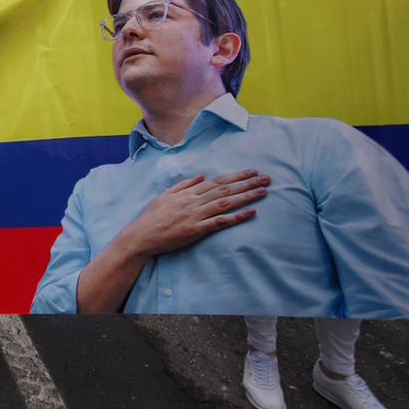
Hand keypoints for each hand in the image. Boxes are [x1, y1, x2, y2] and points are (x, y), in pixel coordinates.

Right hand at [119, 170, 269, 257]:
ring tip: (263, 191)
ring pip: (225, 202)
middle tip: (266, 178)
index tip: (251, 172)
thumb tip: (201, 175)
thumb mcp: (166, 195)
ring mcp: (196, 215)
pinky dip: (236, 217)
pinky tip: (251, 212)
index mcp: (187, 192)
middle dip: (247, 183)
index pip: (216, 181)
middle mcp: (194, 201)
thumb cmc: (152, 217)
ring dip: (246, 196)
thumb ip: (184, 185)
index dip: (235, 177)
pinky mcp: (197, 230)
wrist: (142, 235)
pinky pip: (220, 222)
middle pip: (225, 189)